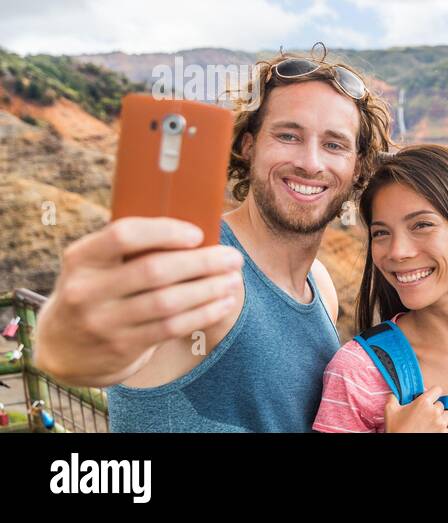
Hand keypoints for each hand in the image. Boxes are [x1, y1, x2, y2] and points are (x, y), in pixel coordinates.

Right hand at [34, 217, 243, 385]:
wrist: (64, 348)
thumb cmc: (98, 291)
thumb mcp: (97, 266)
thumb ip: (132, 250)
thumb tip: (196, 233)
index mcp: (80, 258)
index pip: (123, 235)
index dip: (165, 232)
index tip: (198, 234)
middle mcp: (86, 290)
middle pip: (154, 271)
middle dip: (202, 263)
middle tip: (233, 257)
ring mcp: (103, 322)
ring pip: (168, 302)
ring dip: (209, 289)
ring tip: (233, 280)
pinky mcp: (121, 347)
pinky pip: (171, 327)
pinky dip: (203, 313)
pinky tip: (223, 303)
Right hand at [384, 386, 447, 432]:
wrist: (401, 445)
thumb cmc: (396, 429)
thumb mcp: (390, 411)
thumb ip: (393, 398)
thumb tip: (394, 395)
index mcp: (423, 403)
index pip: (437, 389)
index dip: (433, 393)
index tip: (429, 398)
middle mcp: (434, 411)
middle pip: (440, 404)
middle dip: (433, 408)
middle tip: (425, 415)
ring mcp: (441, 423)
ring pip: (447, 414)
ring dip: (441, 417)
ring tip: (431, 422)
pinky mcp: (445, 433)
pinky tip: (439, 428)